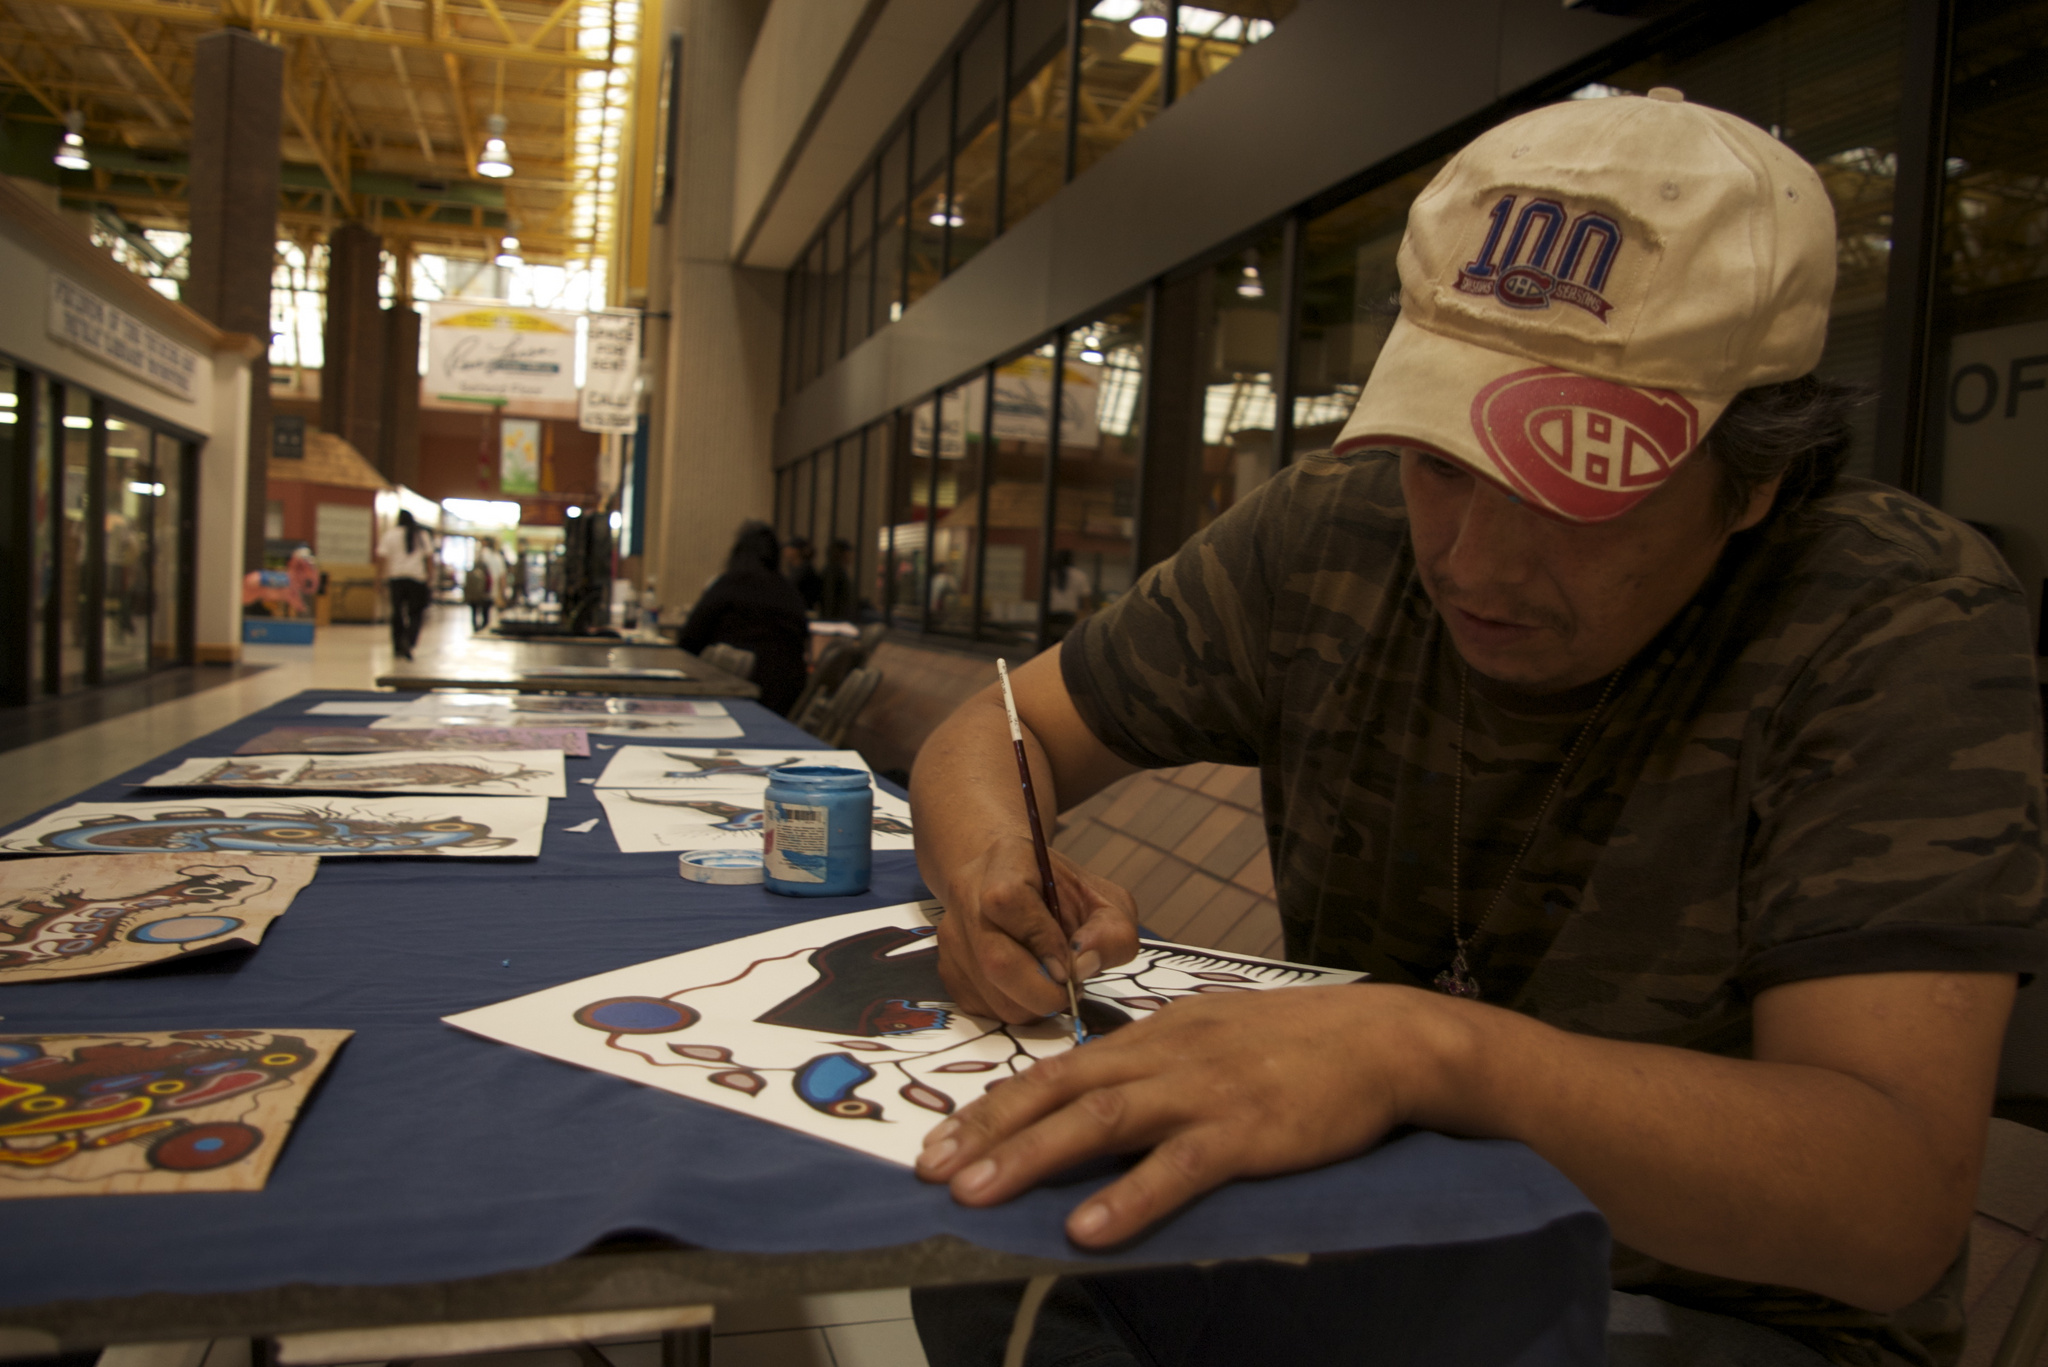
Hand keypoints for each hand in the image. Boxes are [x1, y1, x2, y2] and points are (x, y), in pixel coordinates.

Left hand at [915, 983, 1448, 1245]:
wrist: (1381, 1039)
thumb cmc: (1297, 1043)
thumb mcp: (1212, 1034)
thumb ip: (1156, 1062)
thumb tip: (1100, 1091)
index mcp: (1155, 1035)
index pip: (1057, 1069)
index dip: (996, 1105)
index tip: (942, 1138)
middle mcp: (1165, 1056)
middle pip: (1059, 1090)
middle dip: (989, 1130)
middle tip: (930, 1170)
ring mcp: (1202, 1092)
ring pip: (1099, 1121)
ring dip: (1030, 1158)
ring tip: (976, 1194)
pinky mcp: (1244, 1132)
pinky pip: (1176, 1168)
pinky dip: (1127, 1199)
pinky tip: (1085, 1229)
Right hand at [934, 835, 1139, 1022]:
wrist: (1016, 886)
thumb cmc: (1065, 895)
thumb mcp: (1107, 902)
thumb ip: (1111, 933)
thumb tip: (1084, 966)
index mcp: (1005, 860)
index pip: (1007, 900)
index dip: (1042, 941)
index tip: (1070, 965)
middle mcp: (966, 893)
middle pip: (993, 958)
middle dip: (1041, 991)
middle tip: (1068, 991)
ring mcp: (951, 933)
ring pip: (989, 992)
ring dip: (1031, 1005)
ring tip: (1052, 986)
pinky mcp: (948, 968)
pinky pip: (982, 1007)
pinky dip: (1015, 1009)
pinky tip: (1030, 989)